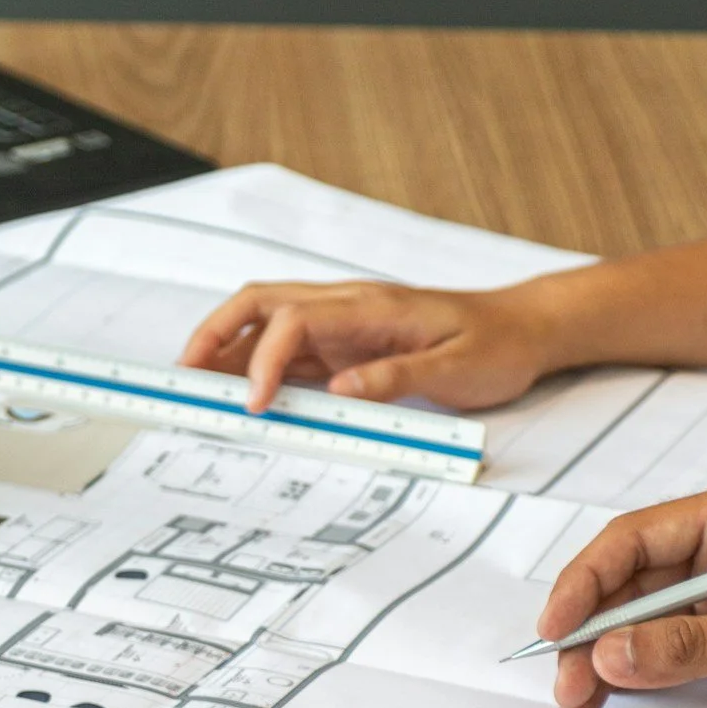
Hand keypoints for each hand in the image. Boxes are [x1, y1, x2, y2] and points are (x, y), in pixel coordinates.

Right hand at [181, 278, 552, 412]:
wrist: (523, 330)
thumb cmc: (494, 346)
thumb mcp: (456, 370)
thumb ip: (397, 379)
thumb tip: (341, 392)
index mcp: (369, 306)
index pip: (293, 320)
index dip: (264, 360)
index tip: (256, 404)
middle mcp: (346, 307)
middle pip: (259, 303)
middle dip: (214, 336)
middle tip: (183, 377)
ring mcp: (343, 325)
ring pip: (266, 325)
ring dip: (228, 353)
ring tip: (195, 389)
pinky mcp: (346, 347)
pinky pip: (291, 353)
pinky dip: (259, 371)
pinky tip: (244, 398)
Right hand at [538, 478, 706, 707]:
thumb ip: (695, 645)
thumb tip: (614, 654)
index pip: (633, 541)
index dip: (584, 587)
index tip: (556, 633)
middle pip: (628, 585)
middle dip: (589, 638)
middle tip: (567, 693)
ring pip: (642, 620)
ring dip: (607, 662)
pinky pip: (671, 645)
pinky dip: (641, 673)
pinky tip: (617, 700)